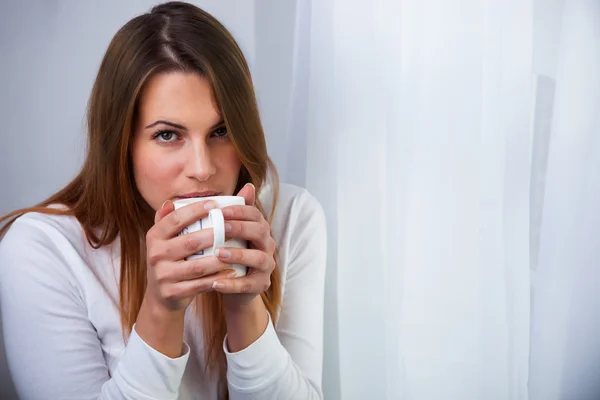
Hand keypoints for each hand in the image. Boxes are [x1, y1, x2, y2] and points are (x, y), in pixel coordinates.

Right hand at [144, 199, 237, 312]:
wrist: (161, 296)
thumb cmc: (170, 260)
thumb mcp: (163, 240)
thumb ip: (167, 220)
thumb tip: (171, 201)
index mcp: (154, 237)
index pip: (175, 219)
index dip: (195, 210)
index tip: (215, 204)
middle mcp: (155, 254)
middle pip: (190, 241)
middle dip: (214, 234)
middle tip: (232, 227)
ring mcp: (163, 275)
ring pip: (198, 265)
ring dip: (219, 259)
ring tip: (236, 251)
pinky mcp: (172, 292)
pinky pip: (200, 284)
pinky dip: (218, 278)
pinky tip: (232, 272)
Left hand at [212, 183, 275, 307]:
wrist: (234, 286)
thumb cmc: (230, 253)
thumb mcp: (230, 233)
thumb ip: (233, 213)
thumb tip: (247, 185)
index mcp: (260, 229)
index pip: (255, 214)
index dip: (240, 210)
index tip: (221, 210)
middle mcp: (267, 245)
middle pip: (260, 232)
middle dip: (240, 228)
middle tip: (220, 227)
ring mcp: (266, 265)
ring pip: (258, 258)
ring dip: (238, 255)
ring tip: (217, 254)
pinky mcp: (261, 284)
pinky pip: (249, 284)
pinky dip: (232, 284)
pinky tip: (215, 283)